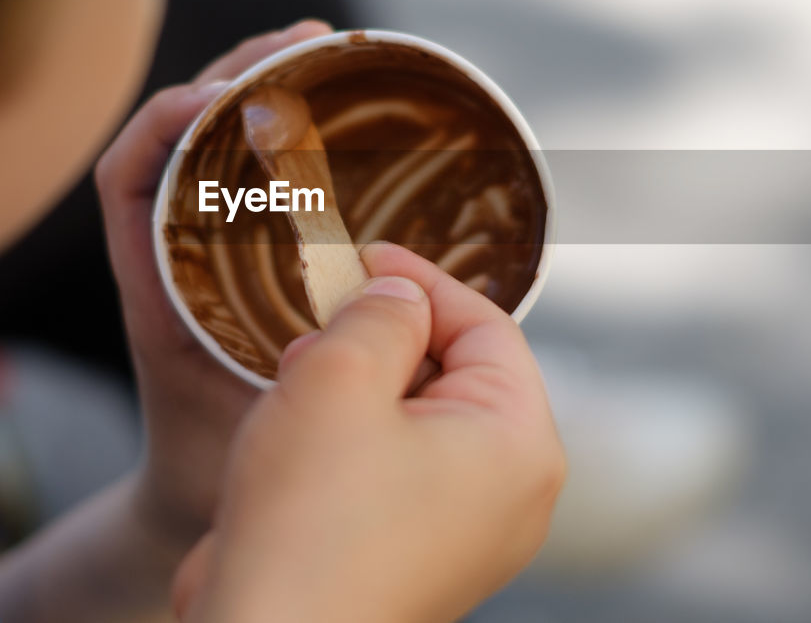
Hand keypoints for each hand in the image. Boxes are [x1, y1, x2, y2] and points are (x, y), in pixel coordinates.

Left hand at [95, 20, 333, 547]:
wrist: (189, 502)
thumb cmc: (219, 466)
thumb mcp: (260, 419)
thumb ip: (306, 374)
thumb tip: (386, 310)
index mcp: (151, 286)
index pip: (128, 175)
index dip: (166, 120)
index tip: (224, 96)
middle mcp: (165, 255)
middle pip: (176, 135)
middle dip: (233, 74)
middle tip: (307, 40)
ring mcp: (195, 250)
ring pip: (209, 144)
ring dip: (254, 87)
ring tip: (318, 48)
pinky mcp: (229, 255)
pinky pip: (240, 176)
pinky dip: (272, 132)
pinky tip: (323, 111)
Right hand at [172, 242, 565, 622]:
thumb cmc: (310, 523)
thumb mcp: (341, 376)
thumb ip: (381, 315)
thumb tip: (399, 295)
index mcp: (518, 444)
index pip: (487, 326)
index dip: (420, 280)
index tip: (365, 256)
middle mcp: (507, 493)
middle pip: (454, 371)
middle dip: (380, 338)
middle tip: (318, 327)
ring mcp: (462, 532)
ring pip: (414, 419)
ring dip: (354, 388)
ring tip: (296, 388)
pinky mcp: (413, 554)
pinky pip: (391, 468)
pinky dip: (347, 439)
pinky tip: (292, 439)